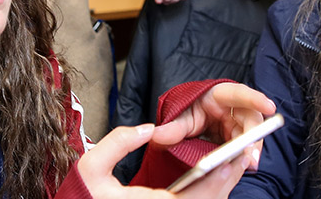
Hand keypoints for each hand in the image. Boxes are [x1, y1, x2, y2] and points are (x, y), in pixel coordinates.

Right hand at [77, 124, 248, 197]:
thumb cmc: (83, 198)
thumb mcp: (90, 168)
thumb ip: (116, 143)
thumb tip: (147, 129)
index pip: (195, 198)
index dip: (217, 180)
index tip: (230, 161)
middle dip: (225, 184)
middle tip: (237, 161)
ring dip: (217, 192)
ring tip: (227, 168)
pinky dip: (205, 198)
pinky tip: (208, 184)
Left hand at [152, 83, 276, 170]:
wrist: (187, 121)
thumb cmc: (188, 110)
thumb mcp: (179, 117)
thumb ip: (172, 127)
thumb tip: (158, 135)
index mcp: (220, 95)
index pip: (239, 94)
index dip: (256, 99)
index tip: (269, 107)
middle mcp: (233, 108)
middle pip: (251, 118)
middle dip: (254, 136)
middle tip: (252, 153)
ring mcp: (237, 122)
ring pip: (250, 134)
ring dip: (250, 149)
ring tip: (249, 163)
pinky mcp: (237, 136)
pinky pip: (245, 145)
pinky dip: (244, 155)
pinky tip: (245, 165)